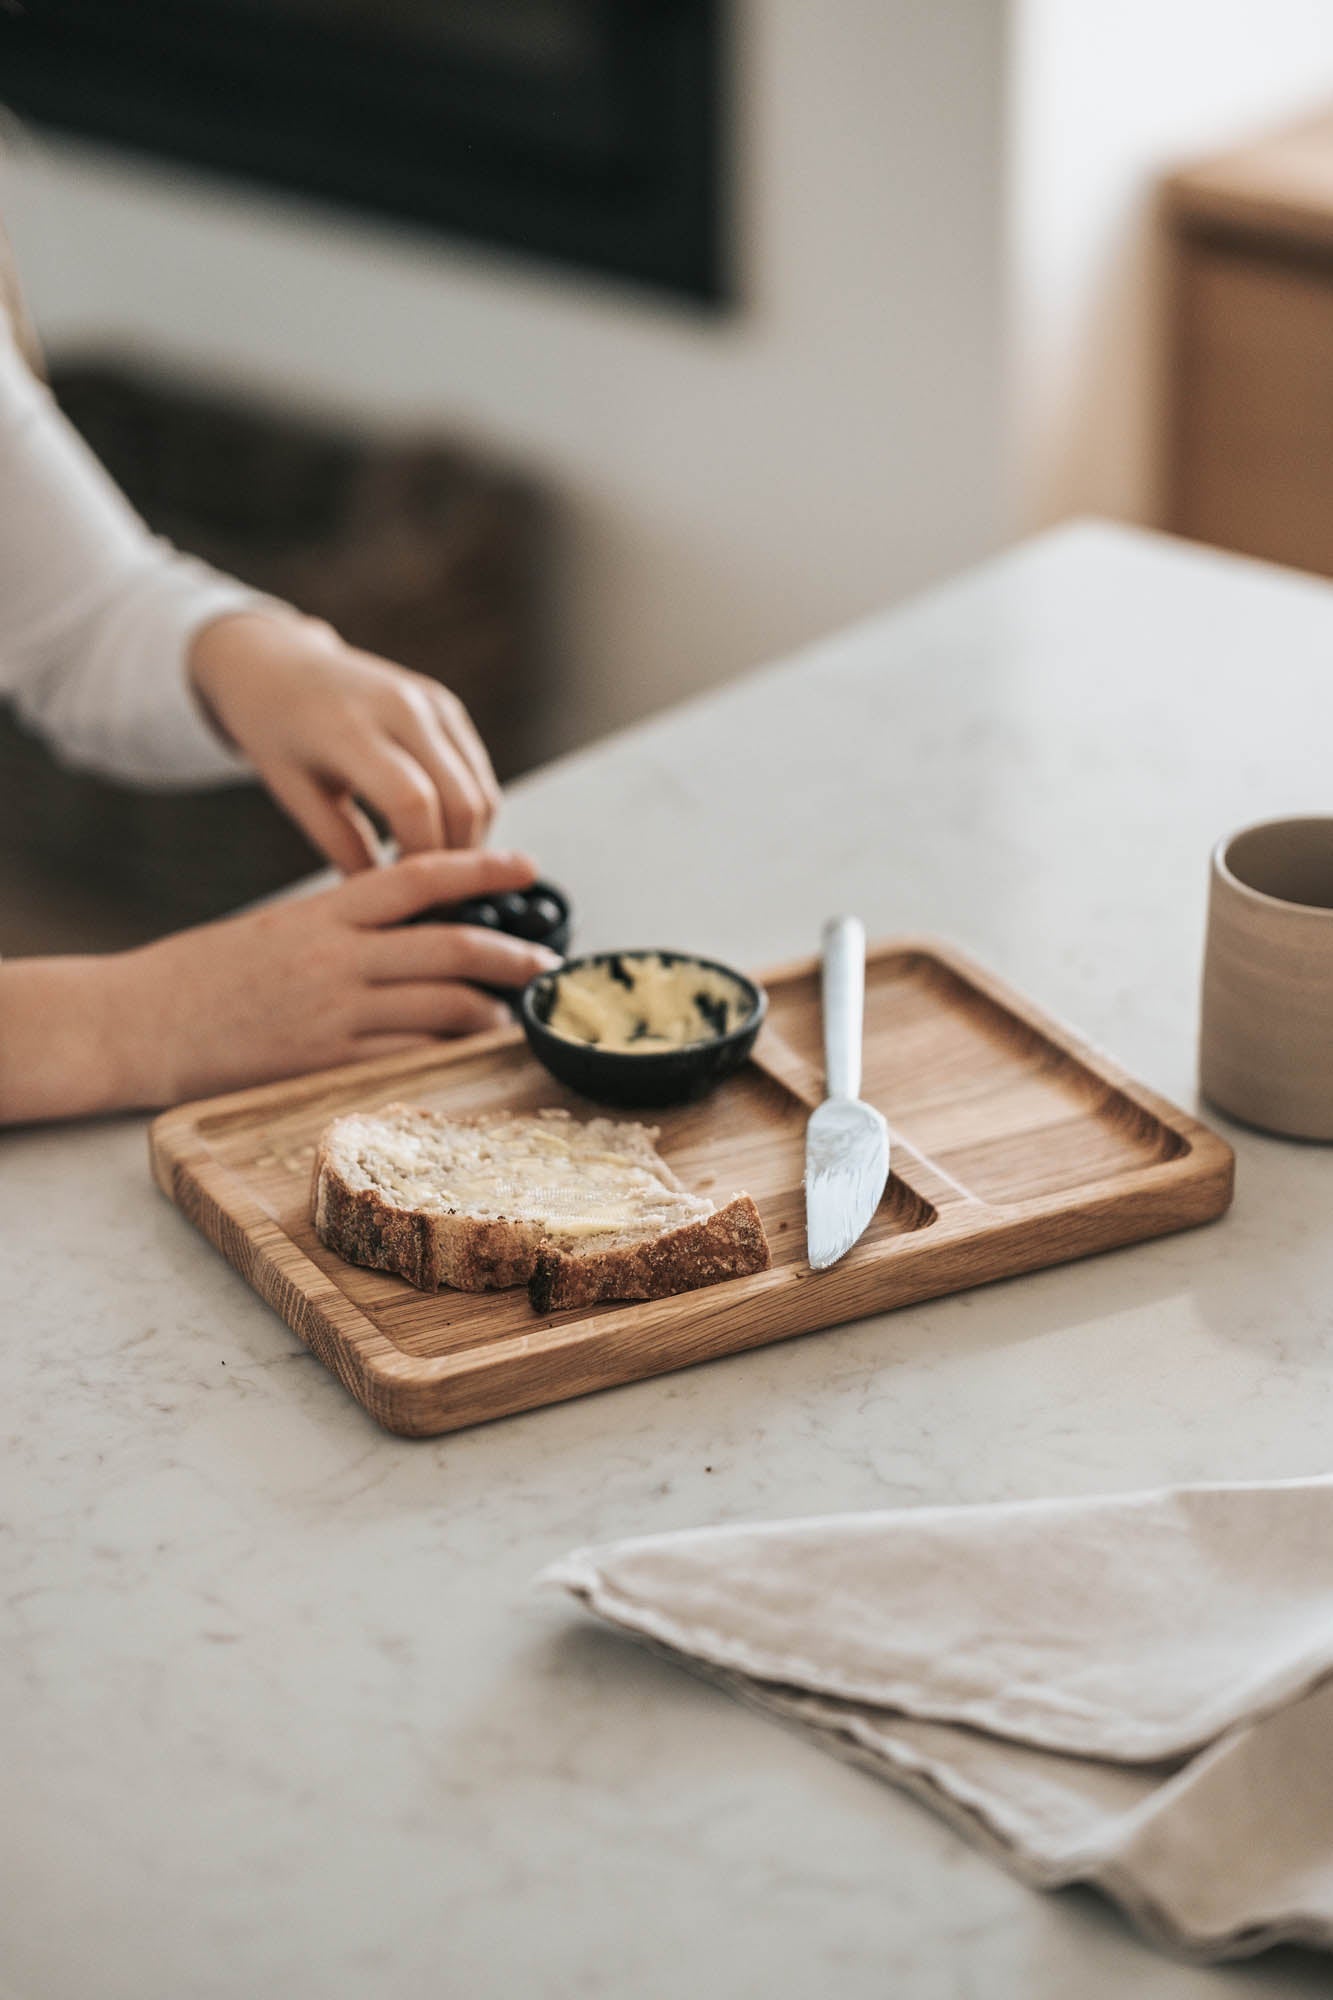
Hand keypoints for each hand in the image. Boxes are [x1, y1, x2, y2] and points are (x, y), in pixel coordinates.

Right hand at [0, 852, 558, 1122]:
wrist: (135, 1023)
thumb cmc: (202, 977)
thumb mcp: (276, 930)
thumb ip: (342, 928)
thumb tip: (409, 933)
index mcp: (322, 912)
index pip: (416, 879)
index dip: (479, 871)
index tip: (527, 869)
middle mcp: (334, 958)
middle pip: (447, 945)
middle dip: (508, 954)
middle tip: (545, 965)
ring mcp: (332, 1013)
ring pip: (440, 1005)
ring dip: (488, 1010)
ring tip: (514, 1015)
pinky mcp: (323, 1062)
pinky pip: (407, 1056)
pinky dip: (446, 1051)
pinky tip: (468, 1052)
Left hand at [189, 611, 499, 868]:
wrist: (278, 664)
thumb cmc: (276, 732)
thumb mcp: (293, 793)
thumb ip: (341, 846)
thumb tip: (388, 900)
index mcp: (349, 728)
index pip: (412, 802)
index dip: (421, 858)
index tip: (411, 898)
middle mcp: (401, 707)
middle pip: (461, 800)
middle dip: (456, 859)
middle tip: (435, 899)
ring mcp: (430, 702)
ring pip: (481, 791)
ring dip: (469, 840)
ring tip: (435, 871)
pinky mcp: (446, 705)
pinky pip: (477, 772)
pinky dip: (469, 813)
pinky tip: (438, 836)